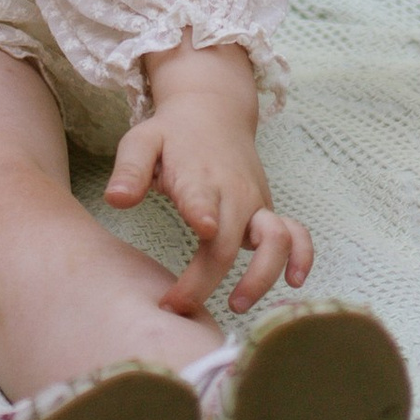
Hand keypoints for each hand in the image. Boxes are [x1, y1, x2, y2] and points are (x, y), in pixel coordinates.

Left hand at [111, 43, 310, 313]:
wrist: (213, 112)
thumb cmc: (171, 134)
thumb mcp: (141, 141)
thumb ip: (130, 170)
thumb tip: (116, 201)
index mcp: (197, 177)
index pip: (201, 197)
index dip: (203, 212)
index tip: (204, 228)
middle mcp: (231, 193)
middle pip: (227, 243)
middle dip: (205, 281)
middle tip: (175, 308)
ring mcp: (254, 204)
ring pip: (274, 242)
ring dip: (262, 276)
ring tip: (236, 305)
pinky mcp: (267, 211)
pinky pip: (297, 234)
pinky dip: (303, 257)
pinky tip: (293, 282)